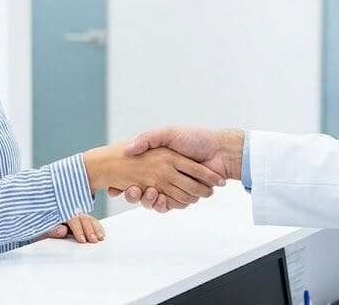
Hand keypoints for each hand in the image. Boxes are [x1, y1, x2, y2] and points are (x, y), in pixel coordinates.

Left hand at [40, 214, 104, 242]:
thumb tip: (62, 230)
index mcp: (62, 212)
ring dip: (96, 228)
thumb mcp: (45, 229)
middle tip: (94, 240)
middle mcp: (71, 212)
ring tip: (100, 238)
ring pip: (89, 219)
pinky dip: (98, 227)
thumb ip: (53, 230)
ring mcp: (78, 214)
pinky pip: (92, 221)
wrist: (44, 220)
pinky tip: (102, 234)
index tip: (82, 239)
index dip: (78, 230)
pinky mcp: (83, 219)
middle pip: (83, 219)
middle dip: (89, 230)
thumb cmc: (45, 226)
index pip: (72, 219)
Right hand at [84, 143, 224, 208]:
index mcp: (160, 161)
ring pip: (156, 201)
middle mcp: (165, 175)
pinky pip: (172, 205)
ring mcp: (175, 186)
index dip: (127, 183)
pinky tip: (162, 197)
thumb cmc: (195, 139)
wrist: (220, 151)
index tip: (119, 187)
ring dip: (150, 200)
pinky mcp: (186, 196)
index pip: (137, 175)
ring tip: (150, 193)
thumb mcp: (167, 133)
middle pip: (143, 191)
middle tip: (132, 191)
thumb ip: (148, 139)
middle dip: (135, 194)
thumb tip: (127, 149)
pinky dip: (166, 204)